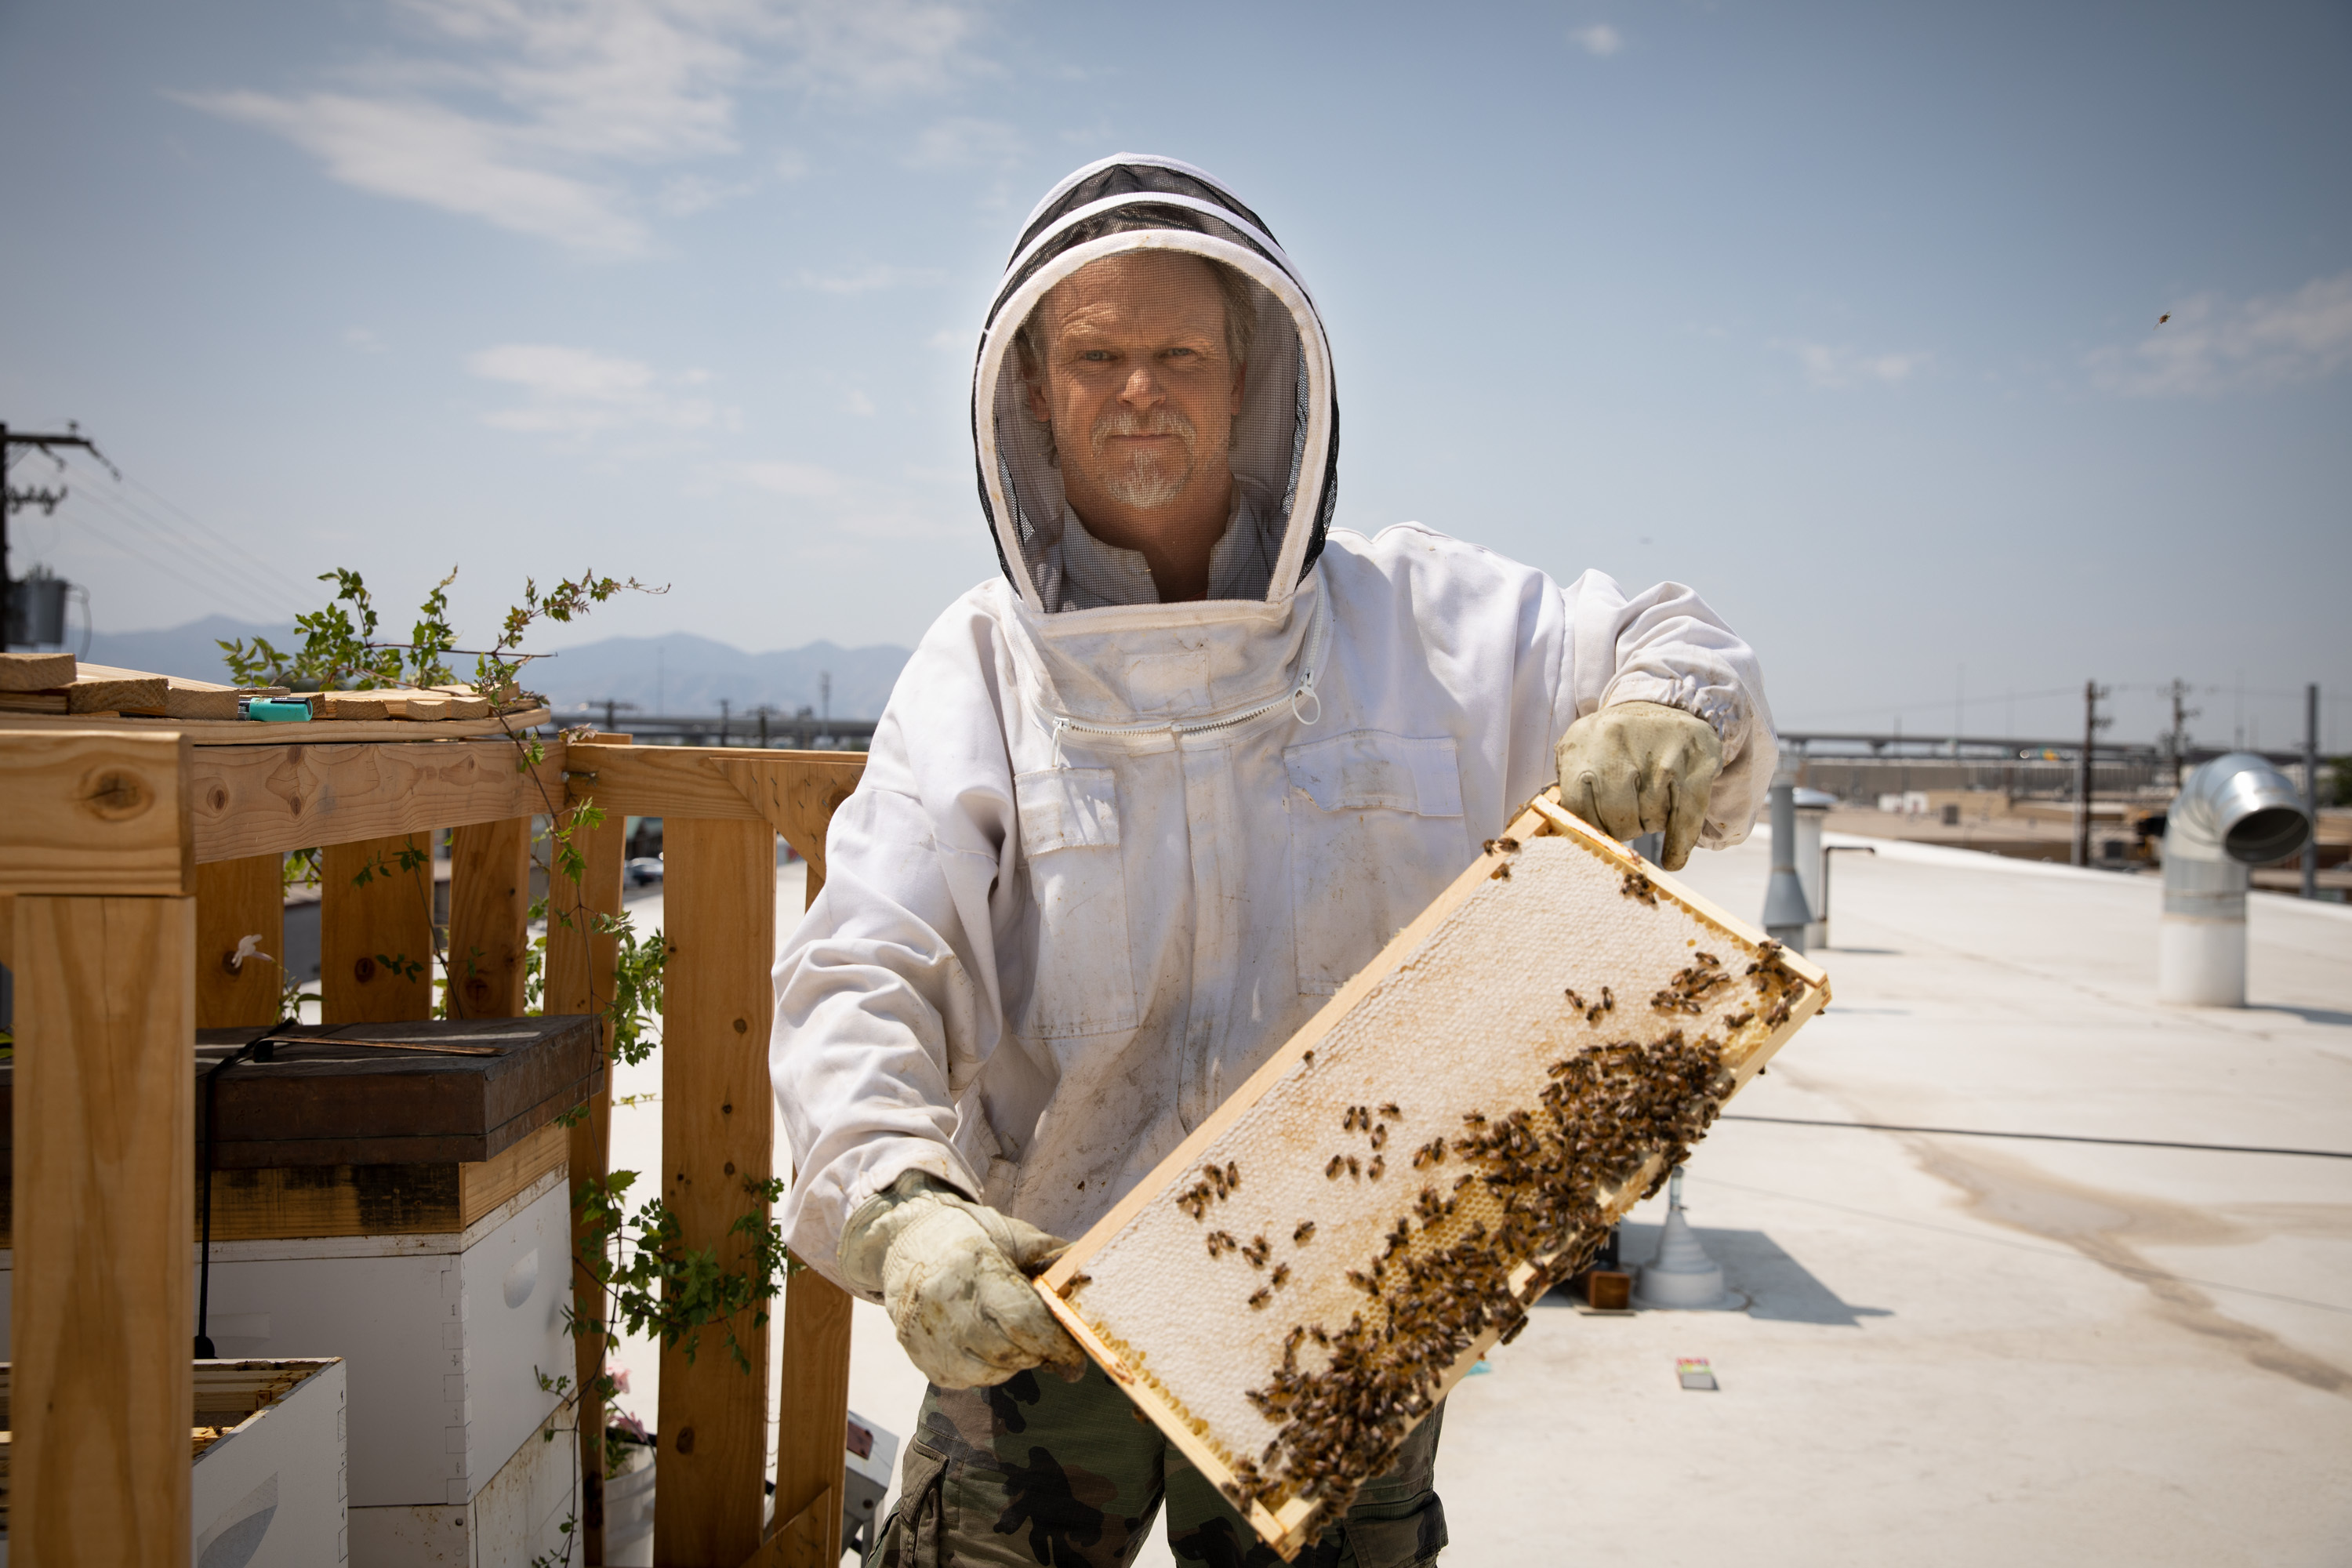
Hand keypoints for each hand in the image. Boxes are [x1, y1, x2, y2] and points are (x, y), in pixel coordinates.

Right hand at [842, 1176, 1085, 1389]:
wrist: (906, 1244)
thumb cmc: (969, 1237)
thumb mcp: (1011, 1235)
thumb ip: (1051, 1256)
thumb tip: (1091, 1277)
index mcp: (974, 1267)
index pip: (1022, 1319)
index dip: (1056, 1343)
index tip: (1076, 1357)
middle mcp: (946, 1306)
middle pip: (1009, 1352)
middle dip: (1040, 1353)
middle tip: (1054, 1347)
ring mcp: (930, 1338)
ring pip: (992, 1372)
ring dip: (1017, 1361)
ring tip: (1017, 1336)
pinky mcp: (924, 1360)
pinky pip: (970, 1381)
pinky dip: (991, 1369)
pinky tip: (990, 1343)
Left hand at [1554, 700, 1722, 869]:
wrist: (1665, 706)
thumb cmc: (1616, 744)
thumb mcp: (1583, 753)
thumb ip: (1570, 789)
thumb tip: (1565, 835)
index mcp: (1581, 741)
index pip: (1577, 807)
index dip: (1590, 828)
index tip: (1599, 832)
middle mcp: (1617, 740)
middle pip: (1616, 817)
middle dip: (1623, 829)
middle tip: (1628, 822)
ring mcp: (1659, 751)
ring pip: (1652, 819)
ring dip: (1651, 824)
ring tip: (1650, 806)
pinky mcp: (1695, 762)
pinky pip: (1685, 818)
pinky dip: (1679, 844)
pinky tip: (1673, 860)